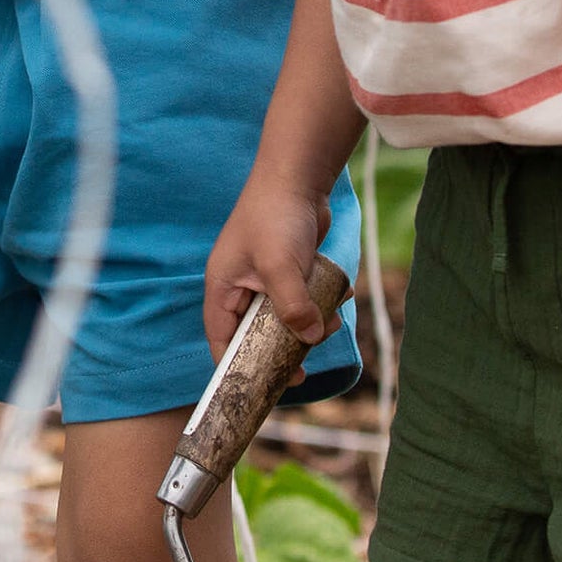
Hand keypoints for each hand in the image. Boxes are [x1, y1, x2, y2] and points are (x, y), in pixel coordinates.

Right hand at [203, 171, 332, 374]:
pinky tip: (339, 294)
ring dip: (308, 323)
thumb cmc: (277, 215)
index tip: (261, 387)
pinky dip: (319, 300)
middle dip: (282, 347)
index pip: (222, 340)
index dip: (236, 367)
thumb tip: (310, 339)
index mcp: (223, 288)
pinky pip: (302, 296)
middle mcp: (241, 286)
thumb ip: (292, 306)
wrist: (299, 174)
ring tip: (330, 323)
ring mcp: (266, 276)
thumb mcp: (281, 266)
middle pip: (255, 333)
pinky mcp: (290, 267)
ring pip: (284, 316)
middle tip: (305, 366)